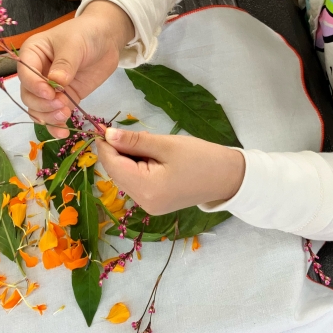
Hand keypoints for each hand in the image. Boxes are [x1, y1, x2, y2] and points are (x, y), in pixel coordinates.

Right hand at [18, 1, 134, 137]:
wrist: (107, 39)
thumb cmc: (86, 34)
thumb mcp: (74, 44)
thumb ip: (65, 64)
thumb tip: (56, 83)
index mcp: (32, 53)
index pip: (25, 74)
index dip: (35, 86)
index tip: (50, 93)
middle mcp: (36, 72)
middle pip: (29, 95)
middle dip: (43, 104)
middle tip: (62, 105)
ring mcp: (49, 87)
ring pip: (38, 108)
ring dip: (49, 116)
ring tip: (66, 116)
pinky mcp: (64, 98)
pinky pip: (54, 114)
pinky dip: (56, 125)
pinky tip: (64, 132)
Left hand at [95, 128, 244, 214]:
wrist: (228, 177)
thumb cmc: (201, 157)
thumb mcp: (166, 145)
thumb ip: (134, 141)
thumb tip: (107, 135)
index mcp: (146, 189)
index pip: (112, 165)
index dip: (105, 145)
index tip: (103, 125)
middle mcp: (143, 203)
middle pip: (116, 172)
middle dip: (117, 151)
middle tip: (131, 132)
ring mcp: (149, 206)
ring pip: (124, 177)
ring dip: (128, 158)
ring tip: (149, 144)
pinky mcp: (155, 204)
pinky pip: (136, 183)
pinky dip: (137, 167)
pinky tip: (151, 156)